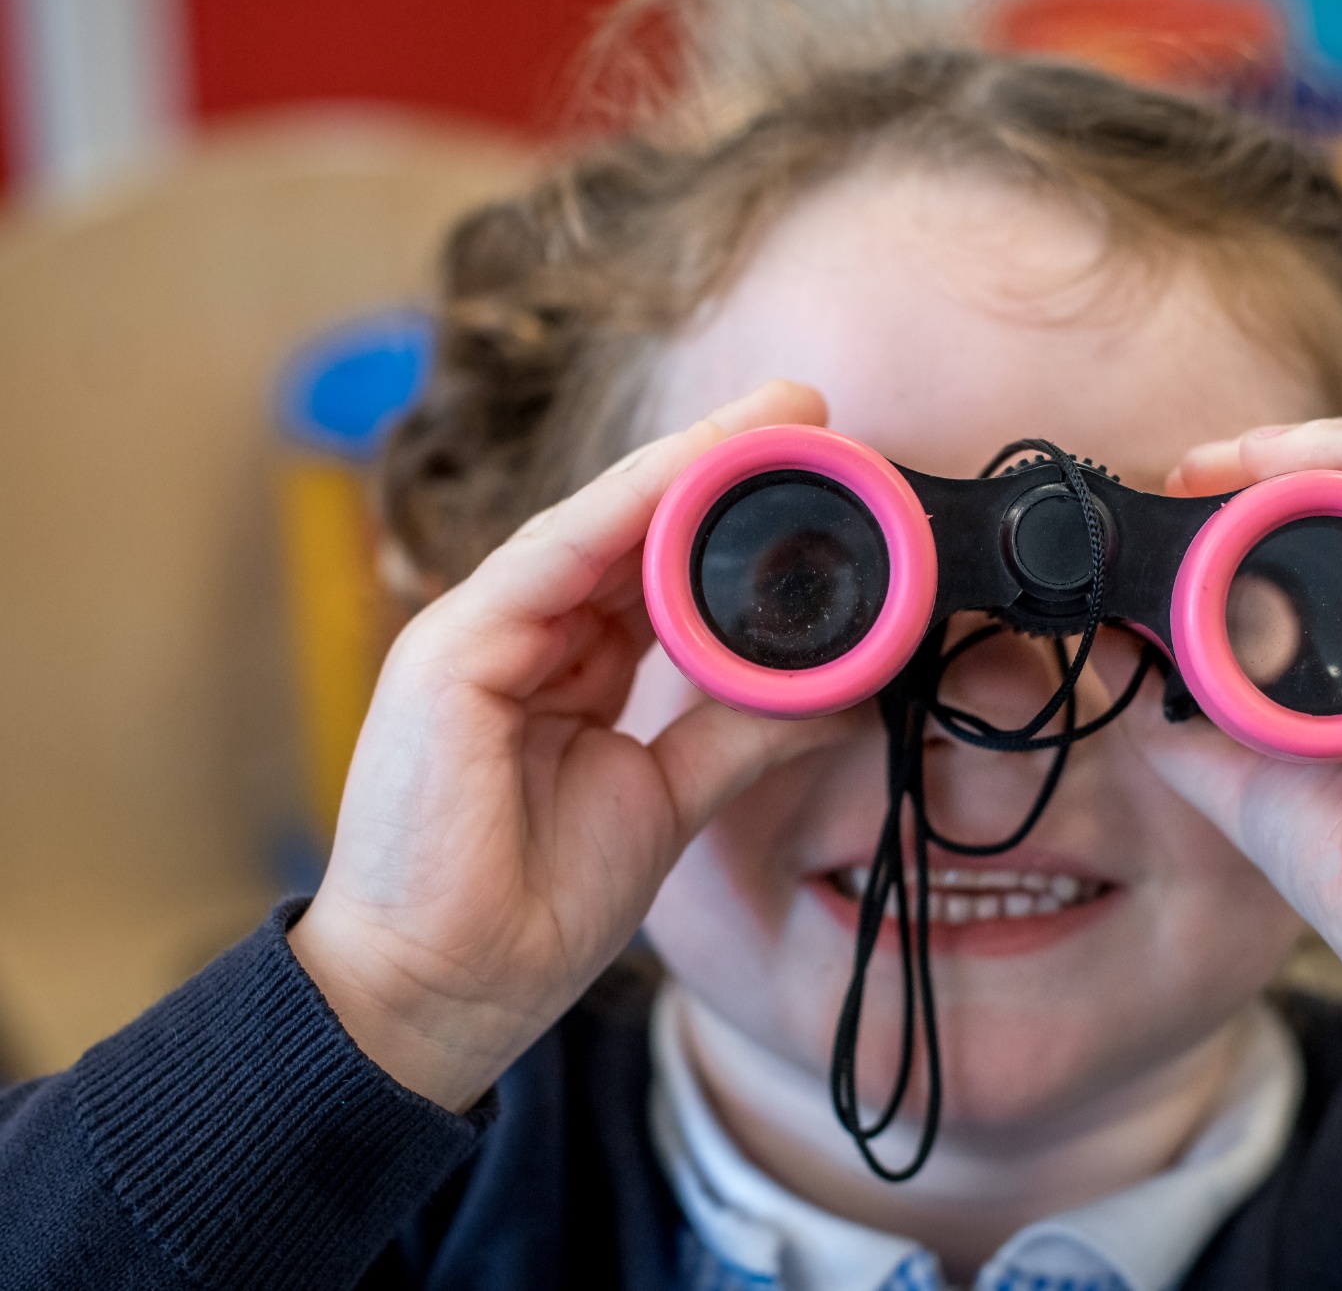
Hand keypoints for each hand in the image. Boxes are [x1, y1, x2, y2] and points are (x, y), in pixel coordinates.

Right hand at [289, 380, 859, 1110]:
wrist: (445, 993)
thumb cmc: (535, 906)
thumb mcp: (665, 801)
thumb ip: (736, 736)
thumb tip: (836, 695)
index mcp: (564, 671)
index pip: (652, 572)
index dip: (727, 520)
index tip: (815, 475)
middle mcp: (521, 639)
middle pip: (628, 532)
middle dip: (716, 467)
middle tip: (808, 410)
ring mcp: (479, 638)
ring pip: (594, 527)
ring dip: (685, 468)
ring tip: (772, 418)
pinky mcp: (450, 652)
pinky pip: (550, 561)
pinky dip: (622, 511)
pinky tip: (690, 470)